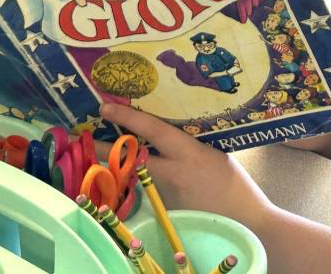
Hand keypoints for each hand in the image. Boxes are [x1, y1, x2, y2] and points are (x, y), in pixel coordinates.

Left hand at [98, 103, 276, 229]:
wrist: (246, 222)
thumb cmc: (236, 186)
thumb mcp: (216, 154)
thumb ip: (193, 144)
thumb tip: (172, 132)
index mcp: (189, 154)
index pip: (153, 130)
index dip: (128, 118)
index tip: (105, 108)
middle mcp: (174, 173)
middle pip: (131, 157)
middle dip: (105, 148)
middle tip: (85, 137)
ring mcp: (167, 195)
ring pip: (140, 174)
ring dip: (127, 166)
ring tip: (111, 155)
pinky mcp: (166, 210)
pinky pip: (153, 190)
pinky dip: (148, 183)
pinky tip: (146, 180)